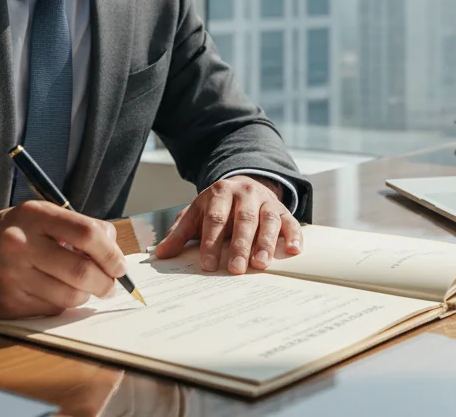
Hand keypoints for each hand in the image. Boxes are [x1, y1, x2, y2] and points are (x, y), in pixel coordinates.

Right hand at [0, 201, 127, 318]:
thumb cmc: (10, 235)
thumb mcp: (39, 218)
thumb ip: (77, 228)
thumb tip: (114, 252)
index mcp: (34, 215)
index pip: (87, 233)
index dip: (111, 253)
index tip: (120, 266)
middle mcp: (21, 244)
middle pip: (81, 270)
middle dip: (106, 282)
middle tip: (111, 285)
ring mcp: (12, 275)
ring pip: (69, 295)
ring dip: (86, 296)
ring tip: (85, 289)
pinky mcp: (8, 303)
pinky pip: (51, 309)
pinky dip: (62, 305)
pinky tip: (56, 293)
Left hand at [153, 175, 301, 273]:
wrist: (244, 186)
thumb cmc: (217, 208)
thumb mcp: (196, 214)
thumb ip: (180, 233)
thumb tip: (161, 254)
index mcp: (220, 194)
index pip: (215, 219)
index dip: (212, 242)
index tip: (208, 265)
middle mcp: (245, 194)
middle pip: (243, 220)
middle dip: (239, 246)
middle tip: (236, 269)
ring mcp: (265, 201)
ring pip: (268, 220)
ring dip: (266, 242)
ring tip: (261, 263)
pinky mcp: (283, 209)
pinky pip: (291, 221)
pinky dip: (294, 235)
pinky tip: (294, 250)